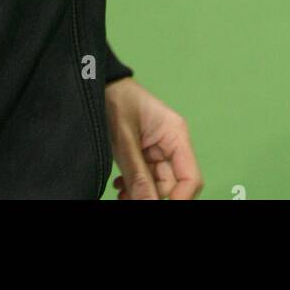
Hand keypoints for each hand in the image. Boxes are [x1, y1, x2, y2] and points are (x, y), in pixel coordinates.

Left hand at [106, 78, 201, 200]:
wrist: (98, 84)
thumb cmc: (115, 101)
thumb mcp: (124, 140)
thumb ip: (137, 175)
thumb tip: (149, 204)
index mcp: (176, 134)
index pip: (190, 177)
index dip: (180, 198)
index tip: (153, 205)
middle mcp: (172, 144)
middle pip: (173, 184)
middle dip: (151, 195)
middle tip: (127, 198)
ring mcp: (158, 149)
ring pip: (157, 184)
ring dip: (140, 192)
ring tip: (120, 191)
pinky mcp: (145, 153)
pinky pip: (146, 177)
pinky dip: (134, 185)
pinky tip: (119, 185)